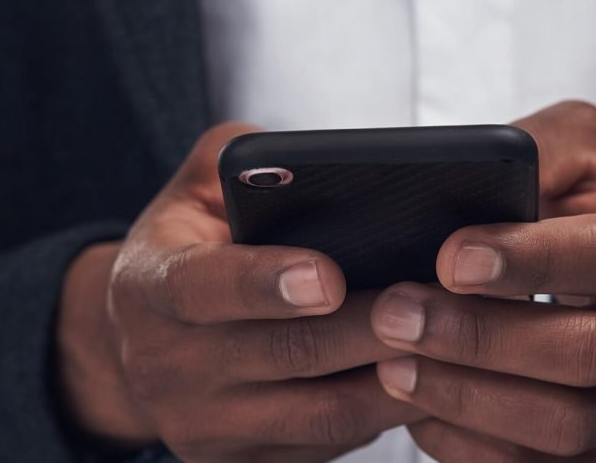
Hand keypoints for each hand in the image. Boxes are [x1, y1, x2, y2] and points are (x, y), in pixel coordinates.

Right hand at [58, 123, 422, 461]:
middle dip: (366, 328)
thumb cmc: (192, 248)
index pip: (202, 287)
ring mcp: (204, 426)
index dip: (267, 282)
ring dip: (393, 380)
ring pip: (320, 414)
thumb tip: (314, 161)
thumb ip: (244, 161)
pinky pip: (329, 447)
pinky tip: (430, 381)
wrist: (145, 344)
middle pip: (285, 354)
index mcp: (148, 287)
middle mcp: (166, 366)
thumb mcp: (196, 191)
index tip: (331, 275)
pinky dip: (386, 416)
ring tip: (450, 342)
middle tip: (430, 301)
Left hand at [369, 101, 595, 461]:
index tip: (450, 258)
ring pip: (567, 424)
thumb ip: (539, 150)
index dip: (530, 260)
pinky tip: (421, 412)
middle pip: (586, 352)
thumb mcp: (588, 157)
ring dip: (470, 399)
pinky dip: (475, 448)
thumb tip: (466, 172)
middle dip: (481, 339)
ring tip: (394, 367)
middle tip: (396, 314)